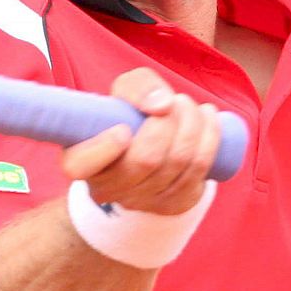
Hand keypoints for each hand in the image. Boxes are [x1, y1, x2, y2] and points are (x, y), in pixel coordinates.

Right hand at [59, 67, 220, 215]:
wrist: (149, 145)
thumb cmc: (128, 116)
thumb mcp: (122, 94)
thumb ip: (136, 87)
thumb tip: (162, 105)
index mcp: (80, 162)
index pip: (82, 165)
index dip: (105, 147)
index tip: (124, 128)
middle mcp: (107, 189)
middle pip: (146, 160)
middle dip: (169, 122)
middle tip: (174, 101)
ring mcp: (141, 202)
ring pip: (178, 162)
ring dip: (193, 124)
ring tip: (190, 105)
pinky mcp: (173, 204)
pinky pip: (199, 171)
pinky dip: (210, 138)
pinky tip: (209, 117)